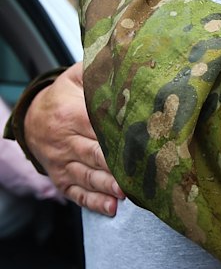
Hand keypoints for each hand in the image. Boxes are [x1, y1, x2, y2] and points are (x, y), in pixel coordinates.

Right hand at [24, 62, 123, 215]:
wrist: (31, 117)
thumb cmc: (63, 95)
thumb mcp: (75, 77)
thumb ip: (96, 70)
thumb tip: (125, 59)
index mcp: (71, 113)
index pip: (97, 125)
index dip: (118, 132)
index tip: (141, 138)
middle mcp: (65, 140)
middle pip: (93, 154)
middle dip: (114, 165)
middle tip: (136, 173)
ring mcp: (61, 162)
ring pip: (86, 176)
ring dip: (106, 186)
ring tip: (126, 192)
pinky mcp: (61, 179)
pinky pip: (77, 193)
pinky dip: (93, 202)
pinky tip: (111, 208)